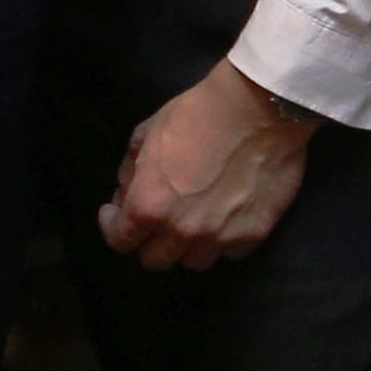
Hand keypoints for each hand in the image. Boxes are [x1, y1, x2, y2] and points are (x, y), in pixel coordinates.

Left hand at [101, 60, 314, 268]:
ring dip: (187, 246)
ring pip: (194, 262)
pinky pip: (230, 253)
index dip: (113, 227)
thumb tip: (125, 195)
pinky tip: (224, 219)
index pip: (120, 241)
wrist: (257, 108)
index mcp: (148, 206)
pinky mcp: (254, 235)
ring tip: (192, 223)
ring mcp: (220, 238)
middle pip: (155, 260)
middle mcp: (182, 231)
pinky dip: (223, 241)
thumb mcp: (146, 134)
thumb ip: (130, 171)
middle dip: (148, 241)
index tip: (116, 215)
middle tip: (155, 221)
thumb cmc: (196, 114)